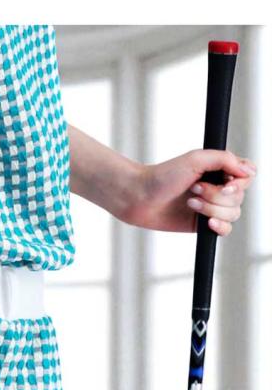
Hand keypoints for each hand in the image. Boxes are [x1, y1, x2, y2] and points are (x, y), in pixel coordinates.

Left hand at [128, 149, 256, 236]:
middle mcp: (218, 188)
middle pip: (239, 197)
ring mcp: (211, 207)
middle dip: (217, 196)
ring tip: (190, 203)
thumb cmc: (163, 176)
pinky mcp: (202, 225)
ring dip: (212, 208)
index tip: (225, 184)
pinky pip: (225, 230)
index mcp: (219, 170)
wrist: (140, 198)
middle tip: (193, 190)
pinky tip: (206, 223)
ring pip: (233, 214)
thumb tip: (248, 171)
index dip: (240, 183)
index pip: (246, 176)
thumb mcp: (195, 159)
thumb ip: (225, 160)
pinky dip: (219, 226)